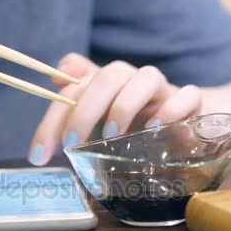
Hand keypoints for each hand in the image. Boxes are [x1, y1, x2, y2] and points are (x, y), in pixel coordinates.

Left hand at [28, 53, 201, 164]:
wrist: (185, 125)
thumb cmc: (135, 124)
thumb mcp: (101, 119)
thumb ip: (77, 100)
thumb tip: (55, 76)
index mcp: (106, 84)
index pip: (74, 90)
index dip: (53, 119)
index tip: (39, 155)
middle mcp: (133, 80)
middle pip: (108, 78)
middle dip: (84, 111)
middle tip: (71, 144)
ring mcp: (163, 90)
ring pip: (147, 77)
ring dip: (125, 104)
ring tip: (112, 134)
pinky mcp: (191, 103)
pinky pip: (188, 95)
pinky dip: (172, 108)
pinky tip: (155, 128)